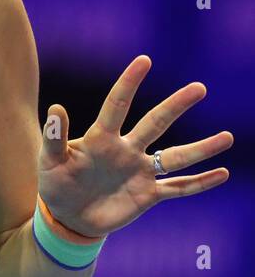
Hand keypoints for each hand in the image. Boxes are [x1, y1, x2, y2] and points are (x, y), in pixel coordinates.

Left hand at [38, 55, 232, 238]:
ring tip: (227, 137)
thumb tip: (56, 108)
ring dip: (201, 149)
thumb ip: (53, 137)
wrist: (67, 216)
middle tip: (199, 88)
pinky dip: (200, 182)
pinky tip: (223, 174)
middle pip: (155, 123)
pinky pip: (179, 188)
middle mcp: (126, 150)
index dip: (129, 83)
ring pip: (176, 157)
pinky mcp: (148, 195)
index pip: (117, 104)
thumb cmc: (56, 183)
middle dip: (175, 106)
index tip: (144, 60)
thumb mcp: (49, 161)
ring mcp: (140, 171)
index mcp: (101, 138)